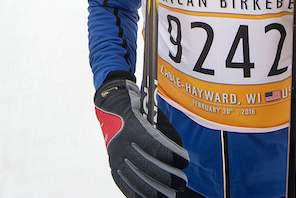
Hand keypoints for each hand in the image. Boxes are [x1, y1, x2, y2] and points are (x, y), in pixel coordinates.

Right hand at [95, 78, 188, 197]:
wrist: (110, 106)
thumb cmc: (137, 109)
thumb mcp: (153, 114)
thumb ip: (167, 133)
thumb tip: (178, 152)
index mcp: (133, 126)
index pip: (155, 146)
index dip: (172, 157)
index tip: (185, 162)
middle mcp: (122, 142)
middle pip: (147, 166)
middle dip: (167, 177)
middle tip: (182, 183)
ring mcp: (115, 156)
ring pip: (135, 179)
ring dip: (155, 190)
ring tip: (170, 195)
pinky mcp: (112, 165)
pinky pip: (124, 184)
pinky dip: (138, 194)